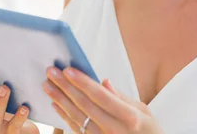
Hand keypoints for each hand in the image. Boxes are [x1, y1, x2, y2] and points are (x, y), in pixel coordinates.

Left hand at [43, 66, 163, 133]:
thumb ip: (122, 97)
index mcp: (129, 117)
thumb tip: (103, 82)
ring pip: (77, 118)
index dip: (83, 82)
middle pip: (85, 105)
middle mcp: (114, 130)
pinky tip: (55, 104)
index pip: (100, 96)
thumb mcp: (144, 112)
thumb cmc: (148, 131)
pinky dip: (64, 116)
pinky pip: (77, 129)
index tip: (68, 70)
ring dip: (60, 100)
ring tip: (48, 86)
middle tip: (51, 72)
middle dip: (66, 87)